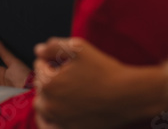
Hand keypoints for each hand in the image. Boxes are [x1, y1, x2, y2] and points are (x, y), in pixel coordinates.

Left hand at [31, 38, 167, 128]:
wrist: (128, 96)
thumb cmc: (104, 70)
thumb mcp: (78, 48)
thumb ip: (54, 46)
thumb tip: (38, 50)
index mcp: (48, 83)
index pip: (39, 67)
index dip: (50, 60)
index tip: (64, 61)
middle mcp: (50, 105)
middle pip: (39, 88)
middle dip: (47, 78)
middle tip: (64, 75)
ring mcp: (60, 121)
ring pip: (42, 109)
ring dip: (46, 98)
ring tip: (59, 93)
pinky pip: (52, 128)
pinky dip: (50, 121)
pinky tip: (57, 114)